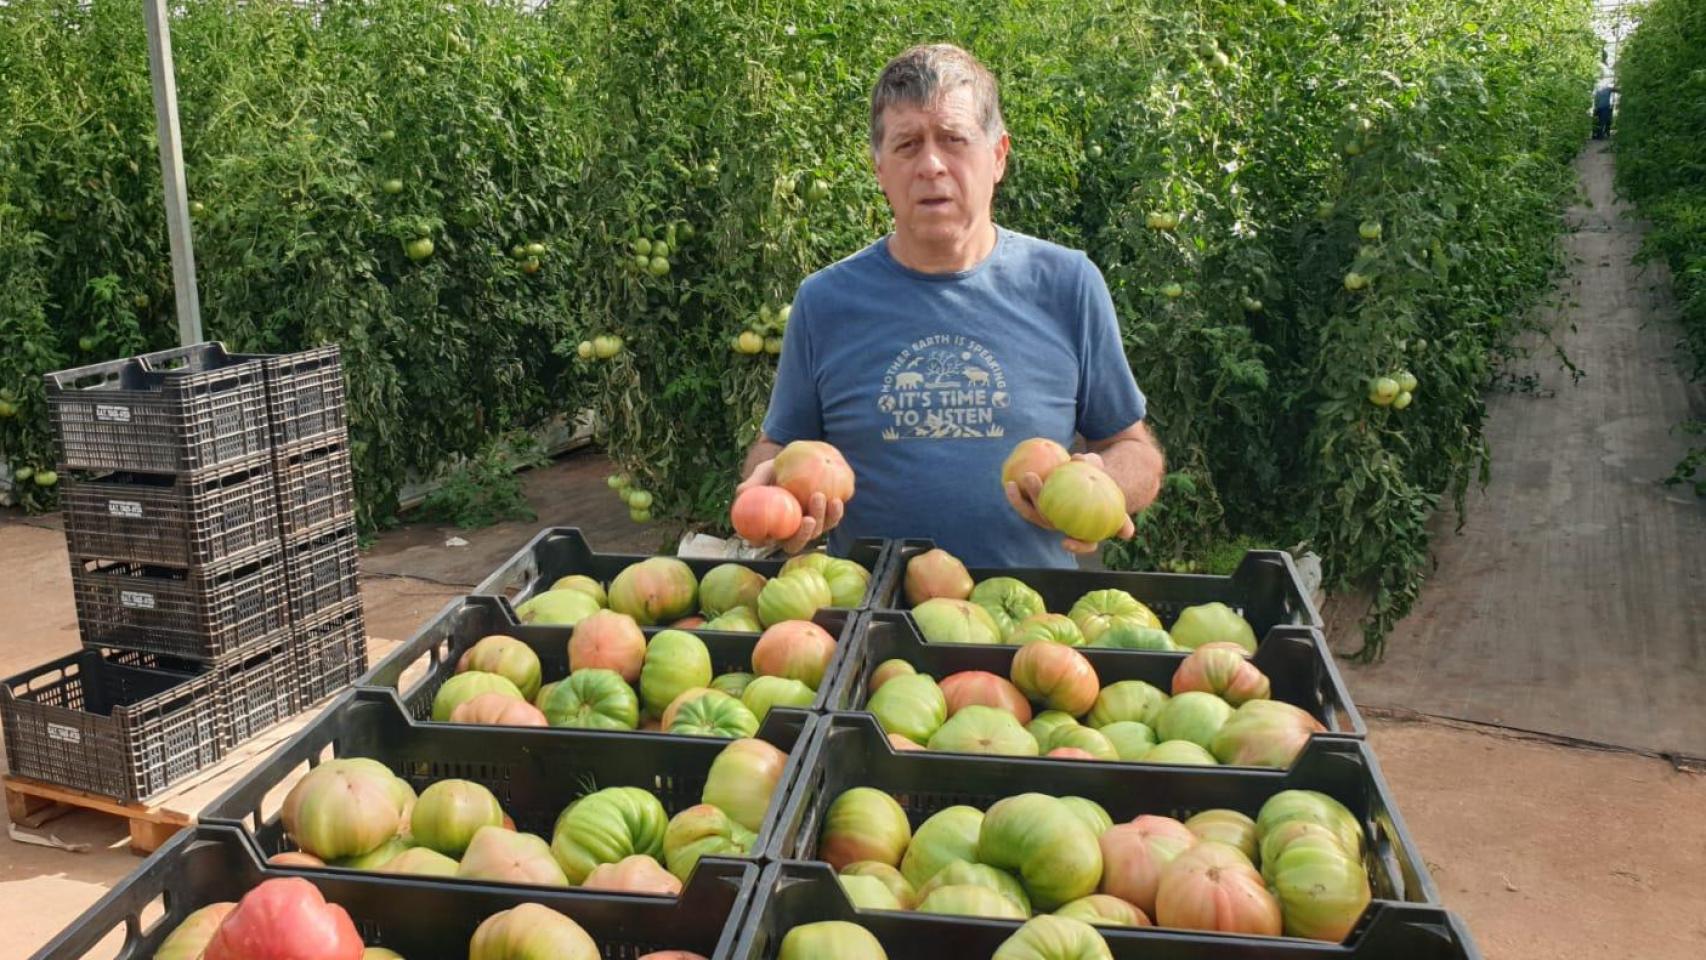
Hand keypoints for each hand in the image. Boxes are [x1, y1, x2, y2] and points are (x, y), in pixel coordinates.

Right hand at [736, 459, 845, 554]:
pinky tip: (837, 501)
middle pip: (794, 544)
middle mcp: (787, 533)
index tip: (774, 531)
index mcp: (767, 528)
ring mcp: (806, 528)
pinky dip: (835, 513)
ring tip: (822, 499)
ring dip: (820, 520)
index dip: (771, 540)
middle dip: (803, 535)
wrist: (794, 462)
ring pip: (814, 533)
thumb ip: (752, 484)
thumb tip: (741, 492)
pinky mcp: (824, 519)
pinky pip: (830, 520)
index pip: (765, 542)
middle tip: (808, 519)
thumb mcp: (761, 473)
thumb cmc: (773, 470)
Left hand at [1004, 451, 1135, 554]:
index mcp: (1087, 528)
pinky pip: (1024, 504)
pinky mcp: (1036, 509)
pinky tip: (1009, 484)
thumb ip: (1096, 470)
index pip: (1086, 544)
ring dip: (1021, 502)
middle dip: (1038, 505)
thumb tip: (1081, 463)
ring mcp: (1049, 518)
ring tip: (1014, 483)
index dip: (1077, 547)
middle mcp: (1065, 526)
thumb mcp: (1104, 475)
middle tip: (1033, 479)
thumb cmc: (1102, 478)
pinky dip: (1016, 496)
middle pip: (1050, 523)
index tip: (1064, 542)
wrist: (1090, 474)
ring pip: (1033, 515)